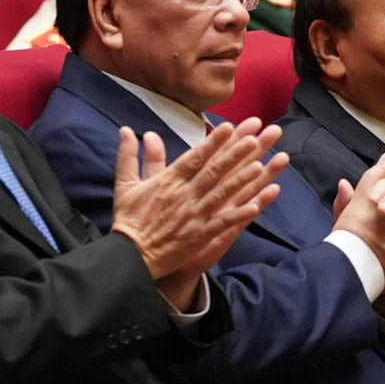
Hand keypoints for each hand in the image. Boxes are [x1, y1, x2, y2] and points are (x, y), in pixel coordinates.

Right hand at [111, 118, 285, 307]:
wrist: (129, 257)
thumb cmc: (128, 220)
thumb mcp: (125, 184)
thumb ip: (129, 156)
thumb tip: (125, 129)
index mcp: (168, 181)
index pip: (195, 156)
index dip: (214, 142)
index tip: (230, 126)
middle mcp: (184, 195)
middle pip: (213, 171)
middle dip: (234, 154)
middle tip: (254, 139)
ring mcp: (194, 215)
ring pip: (221, 193)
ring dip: (241, 180)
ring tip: (260, 166)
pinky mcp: (199, 235)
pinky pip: (222, 223)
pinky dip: (238, 215)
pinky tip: (255, 206)